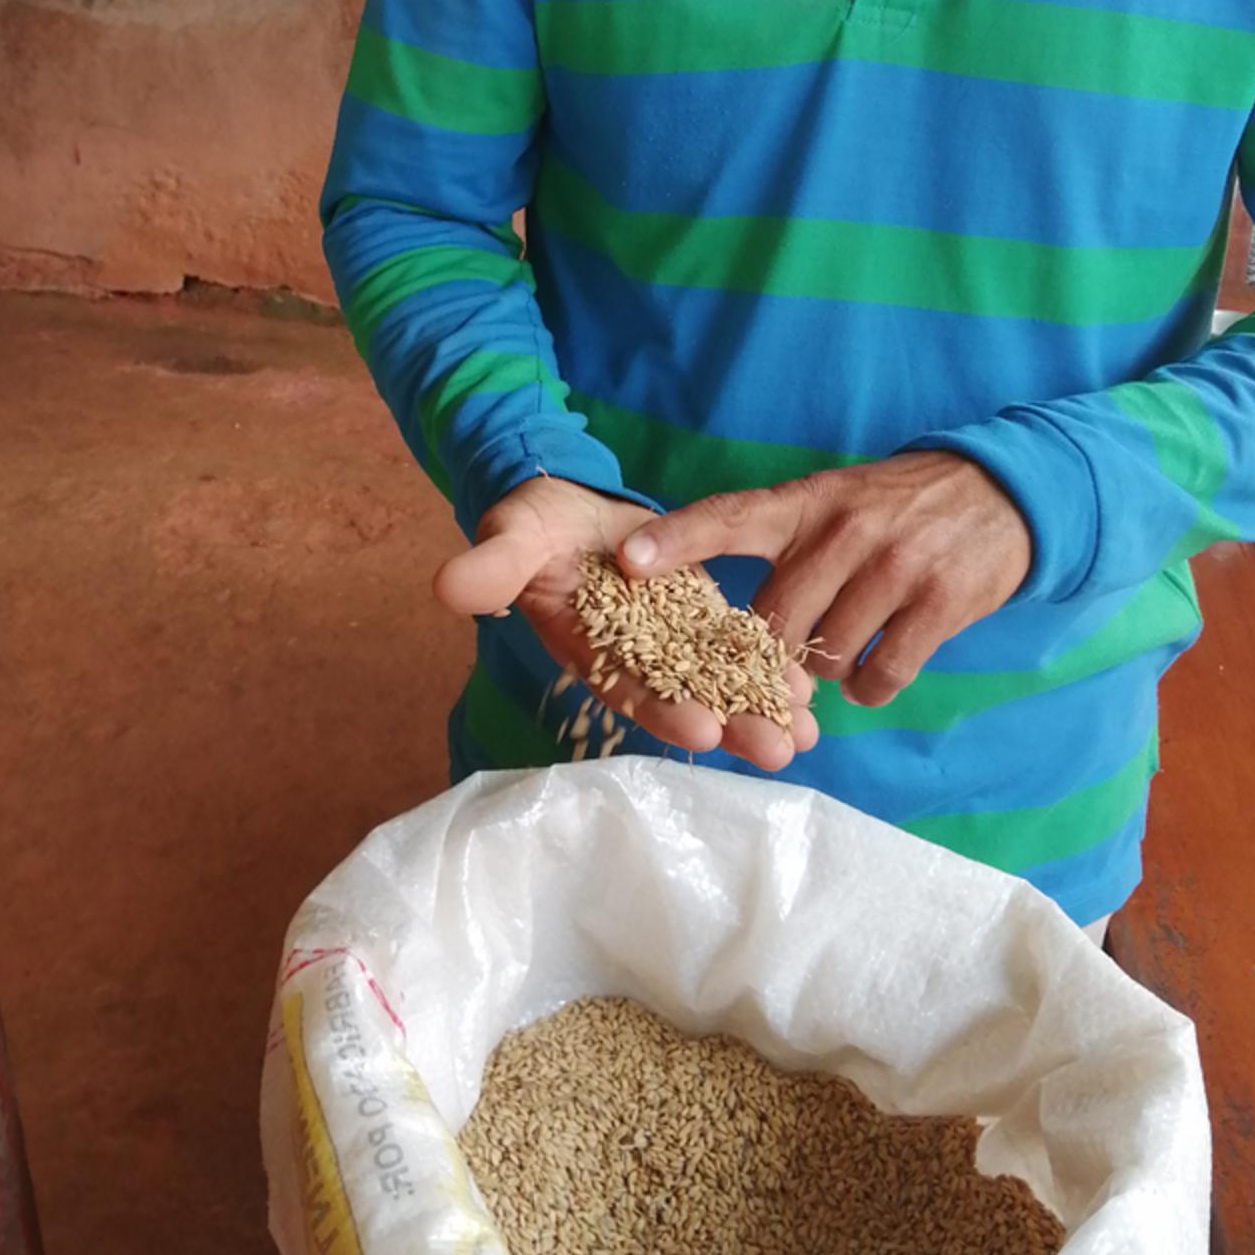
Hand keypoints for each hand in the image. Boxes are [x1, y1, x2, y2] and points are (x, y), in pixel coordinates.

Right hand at [435, 476, 818, 772]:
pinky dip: (767, 666)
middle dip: (732, 725)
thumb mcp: (509, 539)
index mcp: (588, 649)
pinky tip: (807, 688)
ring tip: (807, 732)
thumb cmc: (528, 526)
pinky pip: (735, 646)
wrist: (563, 504)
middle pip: (685, 698)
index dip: (663, 708)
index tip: (702, 727)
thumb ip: (490, 566)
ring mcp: (668, 640)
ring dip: (760, 708)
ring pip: (718, 681)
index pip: (627, 687)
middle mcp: (633, 657)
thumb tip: (447, 586)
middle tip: (779, 750)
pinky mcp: (696, 615)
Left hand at [621, 452, 1030, 710]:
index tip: (627, 561)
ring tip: (846, 646)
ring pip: (825, 657)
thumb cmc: (899, 507)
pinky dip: (870, 689)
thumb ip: (783, 539)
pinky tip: (877, 670)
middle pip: (774, 621)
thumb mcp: (836, 498)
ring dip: (825, 671)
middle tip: (784, 657)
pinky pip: (880, 676)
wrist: (1005, 494)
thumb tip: (719, 612)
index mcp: (808, 502)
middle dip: (769, 654)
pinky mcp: (938, 606)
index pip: (730, 516)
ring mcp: (895, 568)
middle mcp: (845, 532)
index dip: (676, 539)